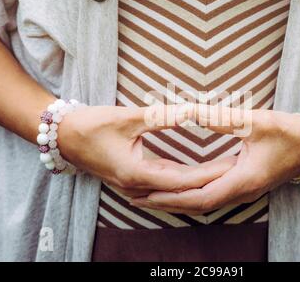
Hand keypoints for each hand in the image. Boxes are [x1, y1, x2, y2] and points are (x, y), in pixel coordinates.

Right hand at [57, 105, 235, 197]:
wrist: (63, 135)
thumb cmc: (91, 125)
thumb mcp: (128, 118)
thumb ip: (162, 116)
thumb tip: (192, 110)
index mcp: (136, 174)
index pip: (182, 179)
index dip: (209, 173)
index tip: (231, 165)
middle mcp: (136, 186)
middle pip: (181, 187)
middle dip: (209, 178)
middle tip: (236, 166)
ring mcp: (133, 185)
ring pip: (173, 188)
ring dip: (198, 180)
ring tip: (223, 169)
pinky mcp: (132, 179)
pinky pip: (164, 184)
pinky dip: (183, 179)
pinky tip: (199, 174)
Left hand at [131, 105, 299, 213]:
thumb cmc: (288, 133)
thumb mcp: (256, 121)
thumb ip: (222, 118)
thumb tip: (190, 111)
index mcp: (244, 180)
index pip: (201, 197)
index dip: (172, 197)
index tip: (147, 195)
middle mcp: (242, 191)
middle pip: (197, 205)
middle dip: (167, 204)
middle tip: (137, 199)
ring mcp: (243, 190)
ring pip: (204, 203)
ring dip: (177, 201)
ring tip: (150, 197)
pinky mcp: (243, 185)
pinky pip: (211, 195)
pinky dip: (190, 195)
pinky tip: (177, 189)